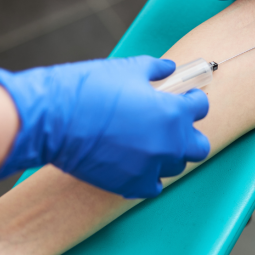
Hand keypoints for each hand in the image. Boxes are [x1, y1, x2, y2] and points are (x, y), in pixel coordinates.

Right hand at [0, 56, 210, 198]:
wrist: (53, 120)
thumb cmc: (88, 89)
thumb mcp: (126, 70)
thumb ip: (155, 69)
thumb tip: (169, 68)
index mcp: (172, 112)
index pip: (200, 108)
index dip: (192, 100)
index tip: (185, 98)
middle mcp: (168, 143)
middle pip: (198, 147)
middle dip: (189, 135)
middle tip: (173, 126)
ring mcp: (151, 167)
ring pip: (176, 166)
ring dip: (168, 154)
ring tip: (149, 142)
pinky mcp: (132, 185)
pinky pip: (154, 186)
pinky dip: (150, 176)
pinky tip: (137, 163)